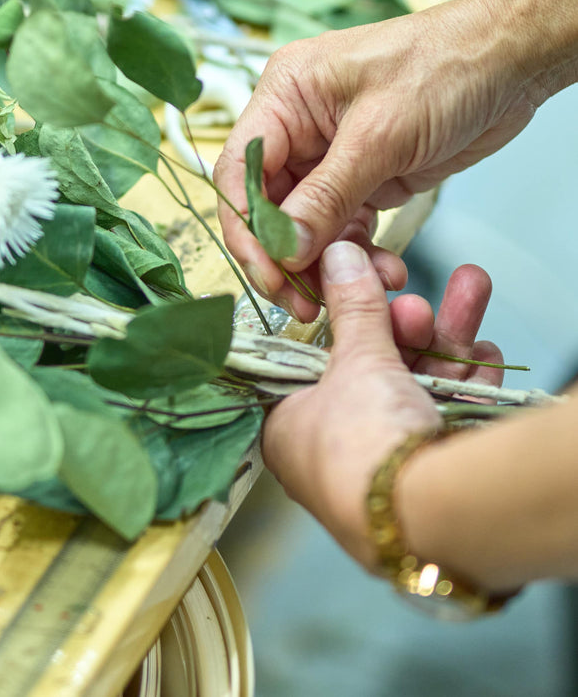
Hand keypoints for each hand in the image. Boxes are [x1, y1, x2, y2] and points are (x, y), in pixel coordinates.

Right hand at [212, 0, 539, 320]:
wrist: (512, 59)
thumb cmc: (447, 66)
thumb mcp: (380, 134)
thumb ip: (327, 195)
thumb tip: (284, 248)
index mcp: (284, 96)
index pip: (241, 170)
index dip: (245, 225)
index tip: (267, 272)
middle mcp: (297, 127)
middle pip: (266, 204)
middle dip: (284, 255)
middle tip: (302, 300)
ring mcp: (329, 154)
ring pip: (304, 224)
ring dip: (326, 262)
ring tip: (362, 289)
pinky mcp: (362, 177)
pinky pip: (343, 227)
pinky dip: (358, 254)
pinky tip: (385, 271)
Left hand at [261, 241, 501, 567]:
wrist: (428, 518)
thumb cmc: (363, 440)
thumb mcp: (355, 362)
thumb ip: (352, 308)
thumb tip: (337, 255)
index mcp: (286, 428)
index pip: (309, 363)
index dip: (343, 326)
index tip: (364, 295)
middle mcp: (329, 451)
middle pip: (368, 372)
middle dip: (404, 327)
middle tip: (418, 301)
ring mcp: (380, 466)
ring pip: (413, 388)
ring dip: (445, 340)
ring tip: (471, 292)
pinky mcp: (427, 478)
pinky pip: (443, 418)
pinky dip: (467, 382)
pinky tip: (486, 351)